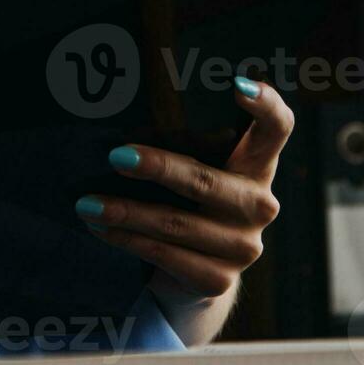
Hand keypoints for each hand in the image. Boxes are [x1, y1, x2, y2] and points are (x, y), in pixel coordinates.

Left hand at [77, 77, 291, 299]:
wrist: (198, 272)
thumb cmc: (192, 204)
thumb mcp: (196, 170)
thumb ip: (183, 149)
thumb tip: (126, 134)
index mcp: (258, 166)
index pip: (277, 129)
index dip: (265, 105)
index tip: (238, 85)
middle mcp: (260, 205)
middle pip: (206, 180)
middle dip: (157, 167)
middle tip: (115, 155)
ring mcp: (244, 246)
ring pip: (177, 223)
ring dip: (125, 211)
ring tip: (86, 203)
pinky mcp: (219, 279)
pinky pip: (165, 255)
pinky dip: (127, 239)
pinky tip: (100, 228)